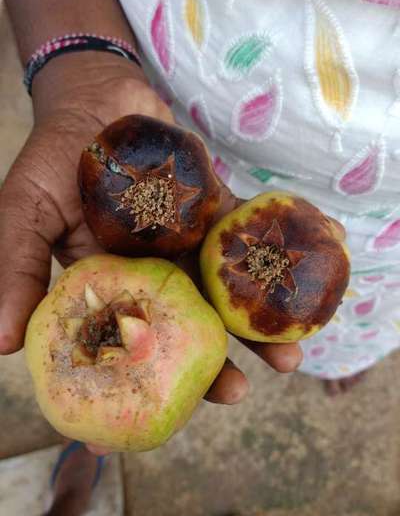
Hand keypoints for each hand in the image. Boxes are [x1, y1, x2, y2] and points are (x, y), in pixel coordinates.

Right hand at [0, 53, 301, 409]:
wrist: (98, 97)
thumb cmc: (54, 157)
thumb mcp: (24, 212)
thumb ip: (14, 269)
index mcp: (109, 288)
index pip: (126, 345)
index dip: (139, 382)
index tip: (157, 418)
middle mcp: (153, 277)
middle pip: (184, 330)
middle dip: (211, 364)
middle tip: (238, 393)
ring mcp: (188, 248)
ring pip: (223, 297)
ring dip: (254, 329)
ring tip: (286, 361)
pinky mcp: (217, 215)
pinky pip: (248, 244)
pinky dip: (273, 264)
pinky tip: (297, 288)